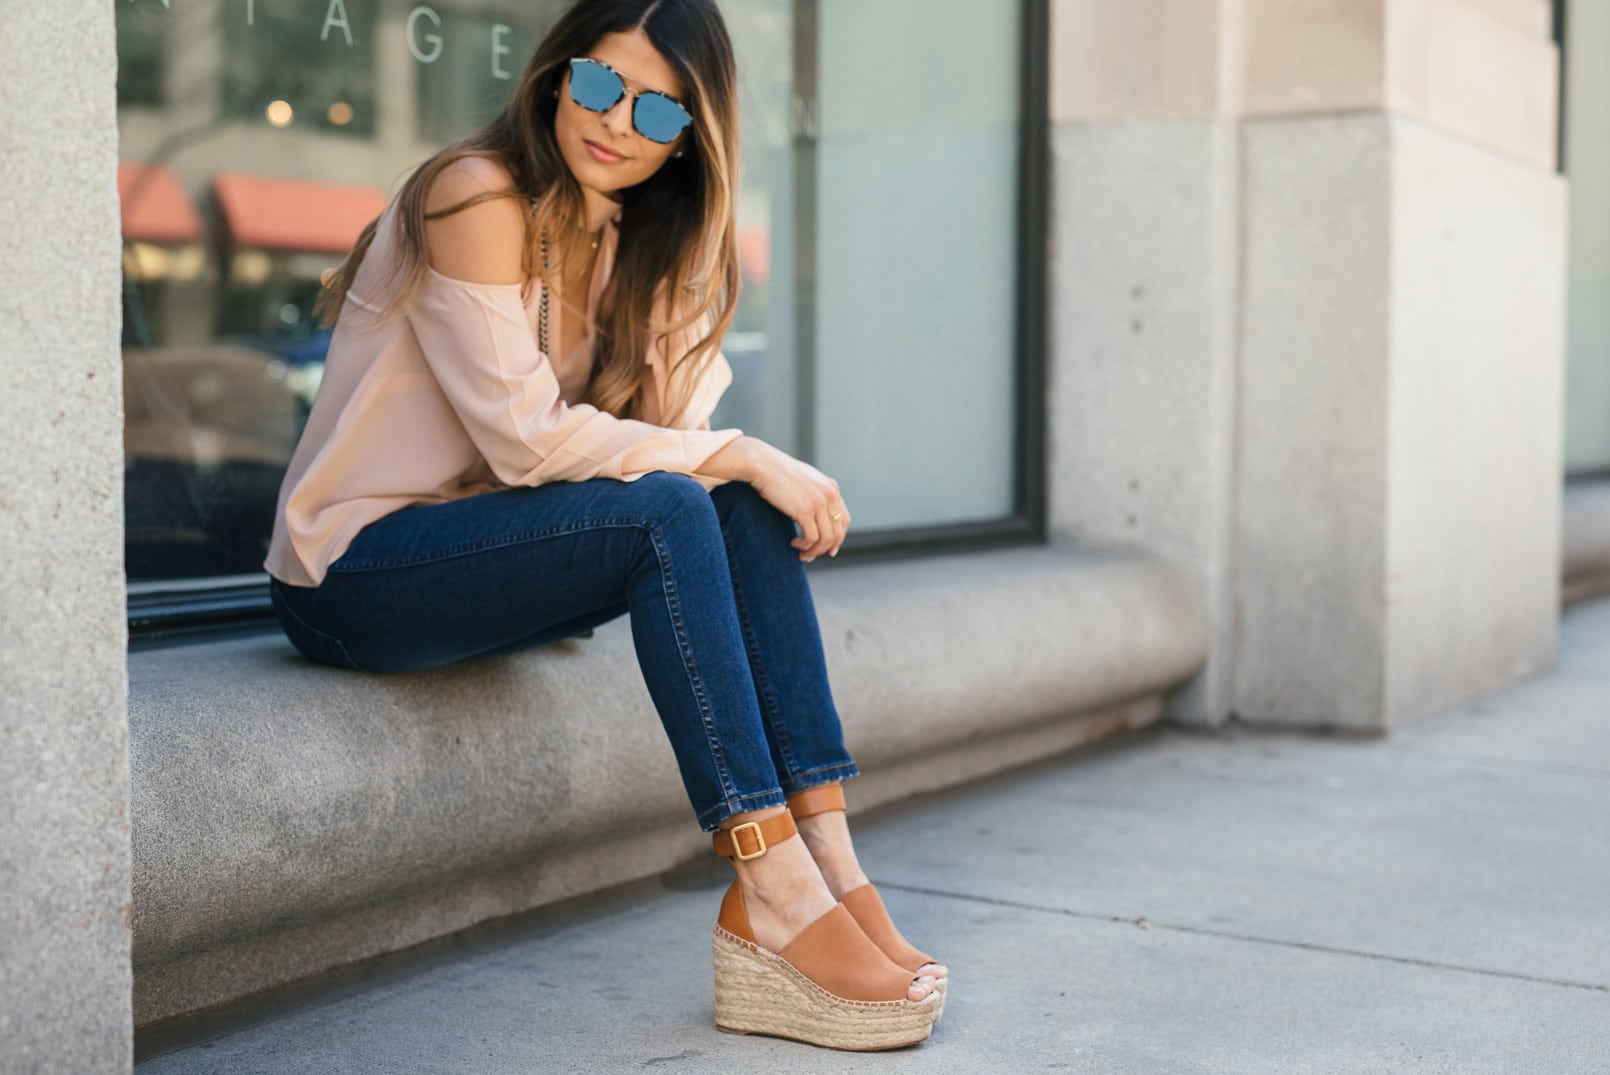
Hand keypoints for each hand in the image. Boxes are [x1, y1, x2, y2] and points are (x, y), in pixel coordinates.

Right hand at [744, 440, 850, 560]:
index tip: (829, 549)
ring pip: (826, 538)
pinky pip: (812, 538)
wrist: (762, 464)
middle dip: (826, 548)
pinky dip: (805, 545)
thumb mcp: (803, 480)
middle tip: (812, 555)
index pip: (844, 519)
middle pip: (837, 531)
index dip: (839, 537)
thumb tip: (814, 513)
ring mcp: (819, 502)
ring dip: (814, 550)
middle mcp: (829, 494)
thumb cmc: (777, 472)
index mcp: (831, 487)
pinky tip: (794, 543)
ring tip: (801, 553)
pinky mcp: (805, 510)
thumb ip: (814, 493)